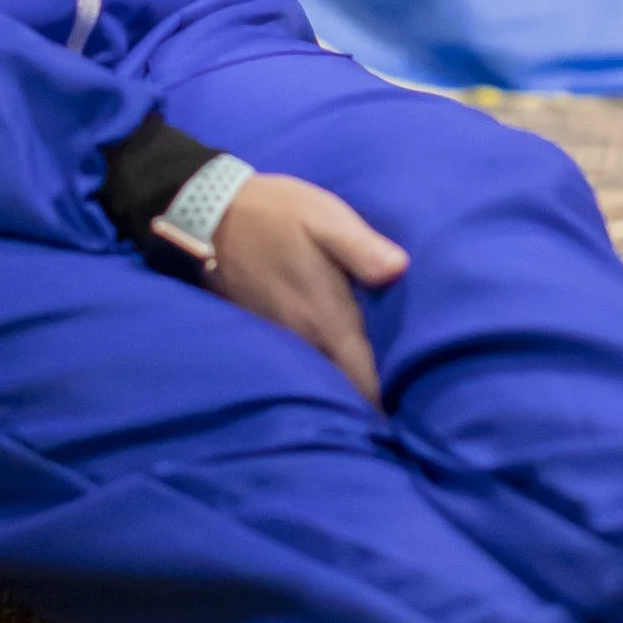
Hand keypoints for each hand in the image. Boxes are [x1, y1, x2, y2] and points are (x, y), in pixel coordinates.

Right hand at [211, 171, 408, 403]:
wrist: (209, 213)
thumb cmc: (276, 213)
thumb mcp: (325, 218)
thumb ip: (363, 248)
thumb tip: (401, 269)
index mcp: (325, 319)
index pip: (362, 381)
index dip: (387, 401)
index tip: (412, 409)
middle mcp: (302, 340)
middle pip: (342, 386)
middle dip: (369, 398)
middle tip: (402, 403)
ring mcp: (279, 339)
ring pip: (320, 376)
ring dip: (343, 384)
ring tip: (377, 386)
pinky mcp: (263, 331)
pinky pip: (300, 361)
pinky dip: (319, 367)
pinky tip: (335, 356)